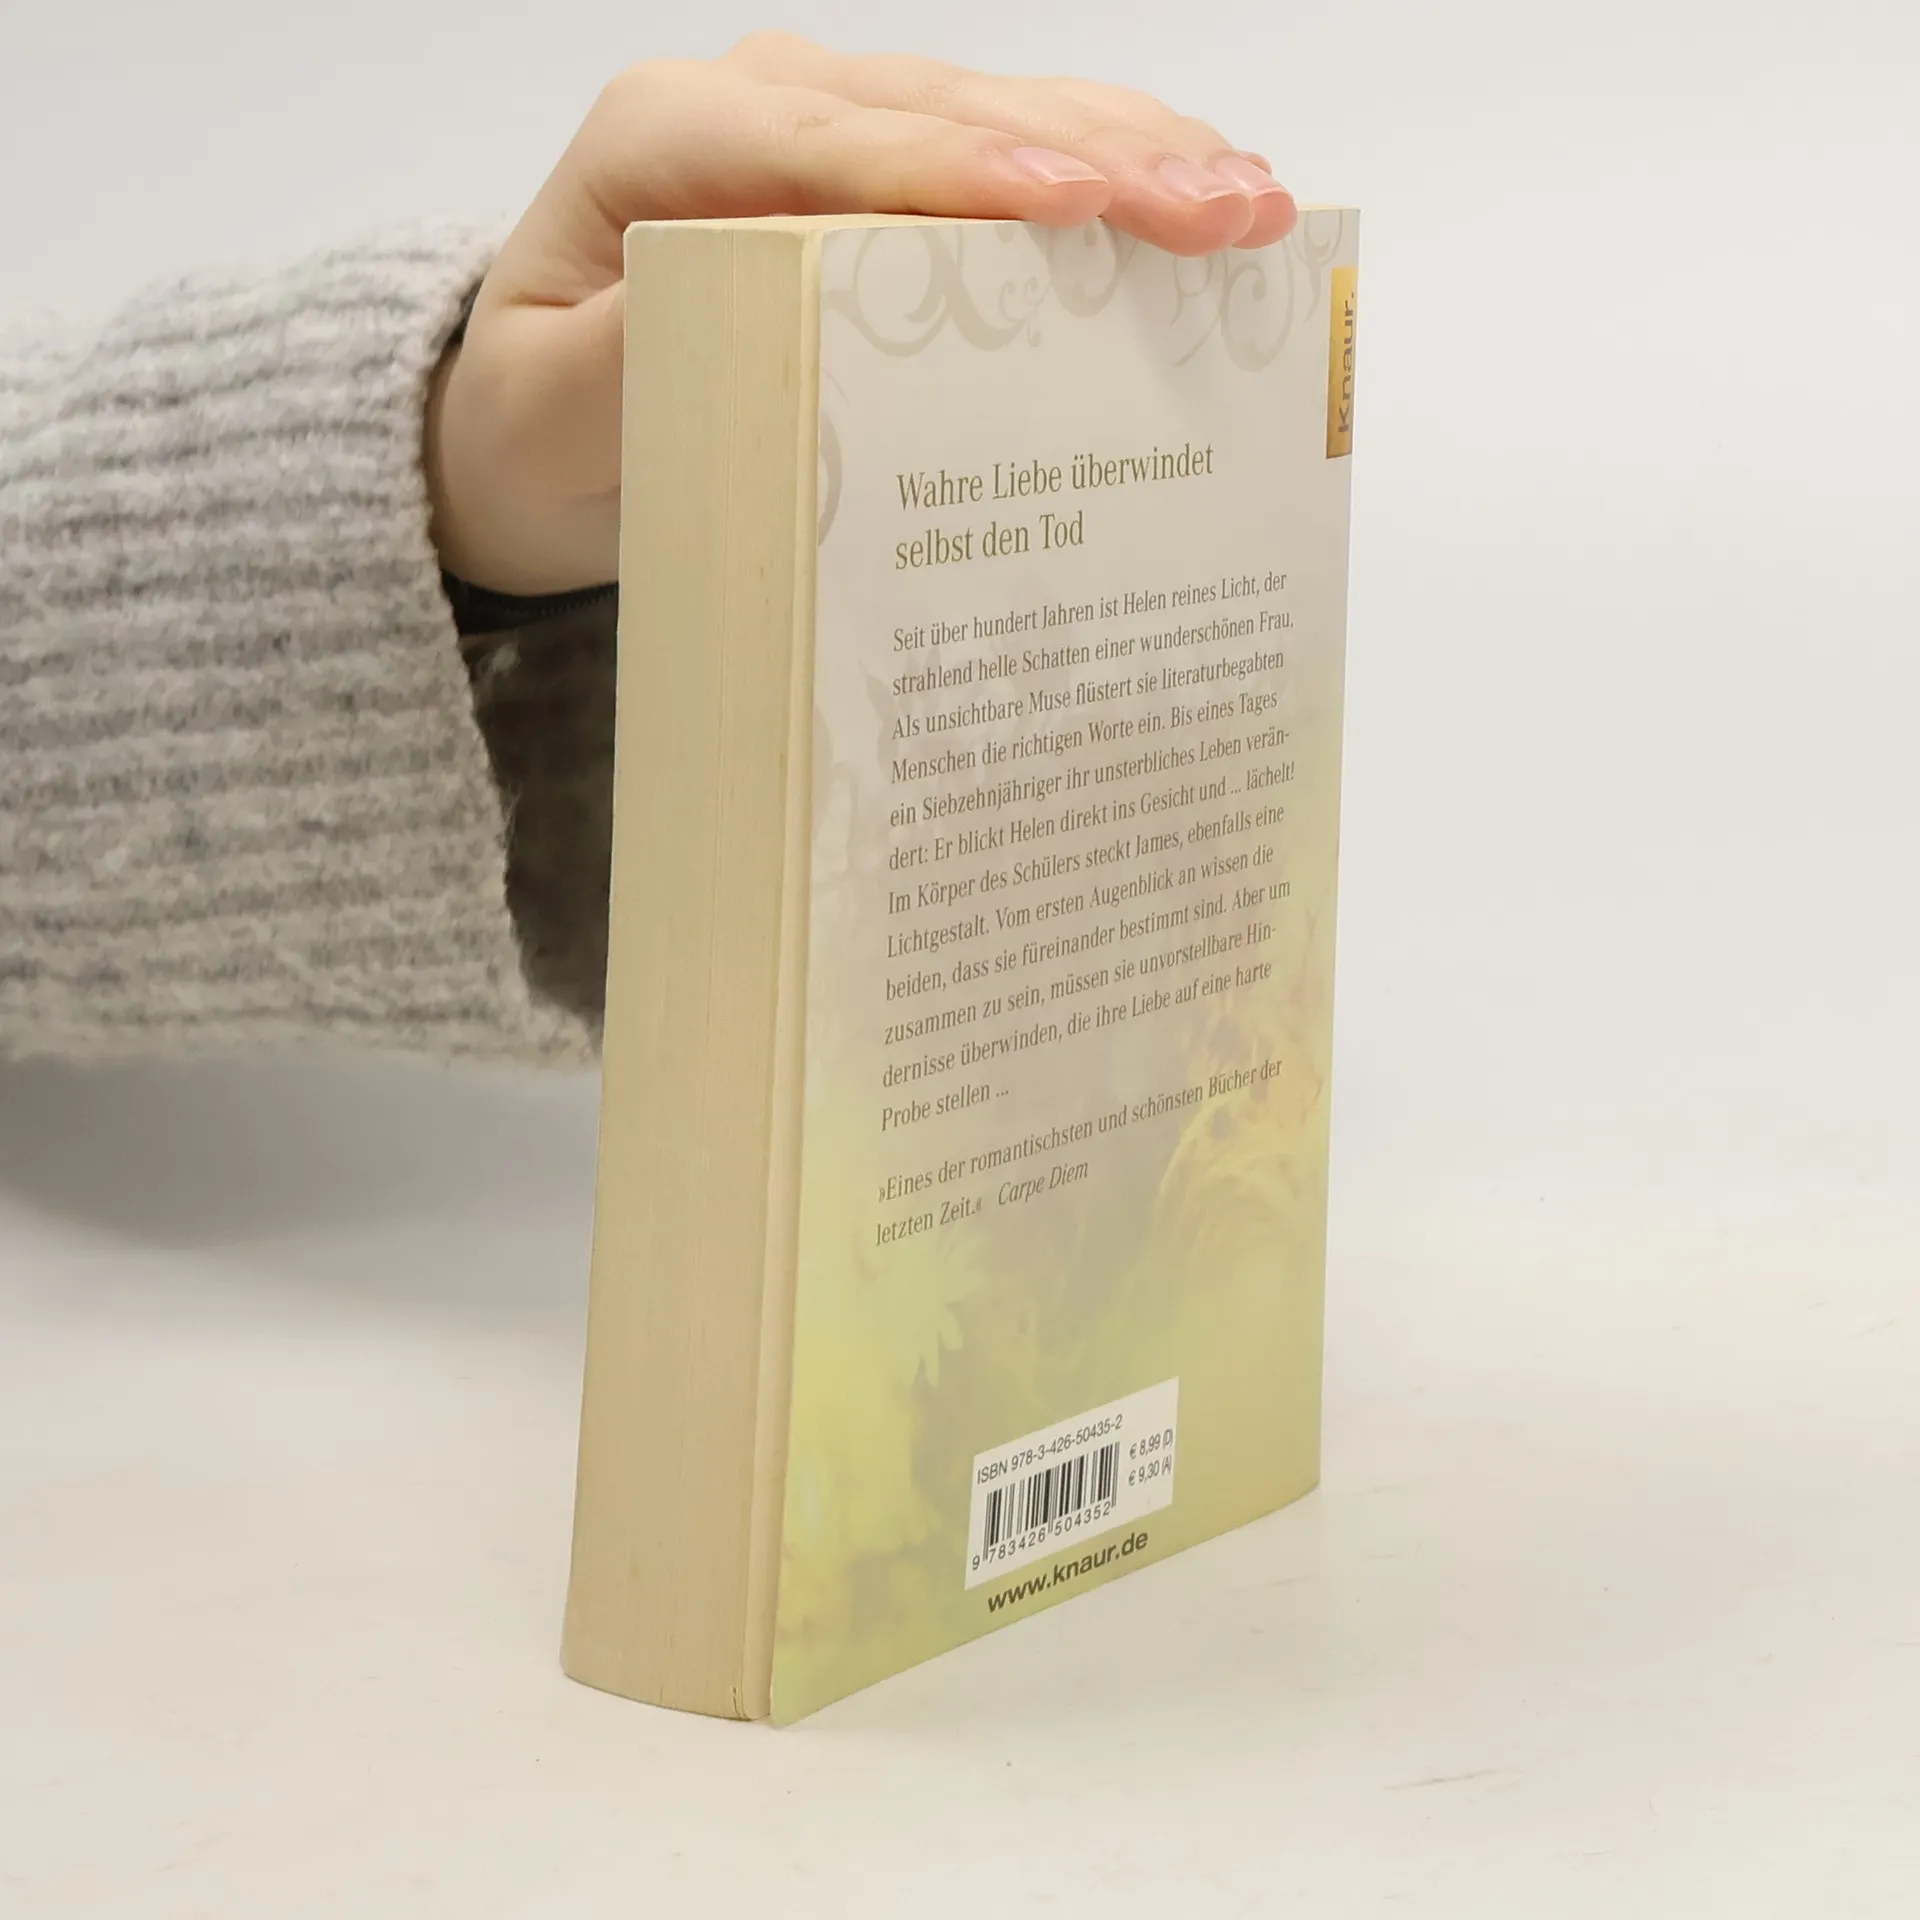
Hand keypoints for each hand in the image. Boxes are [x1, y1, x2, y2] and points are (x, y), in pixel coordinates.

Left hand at [426, 34, 1297, 596]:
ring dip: (1138, 155)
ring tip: (1253, 205)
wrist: (527, 426)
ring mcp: (831, 132)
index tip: (1081, 208)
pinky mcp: (880, 177)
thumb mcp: (549, 415)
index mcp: (672, 140)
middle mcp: (763, 107)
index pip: (844, 144)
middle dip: (1103, 158)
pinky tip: (1200, 198)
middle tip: (1230, 210)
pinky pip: (1008, 157)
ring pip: (1005, 117)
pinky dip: (1111, 176)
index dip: (972, 172)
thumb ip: (630, 362)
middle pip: (954, 113)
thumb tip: (751, 324)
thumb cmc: (537, 426)